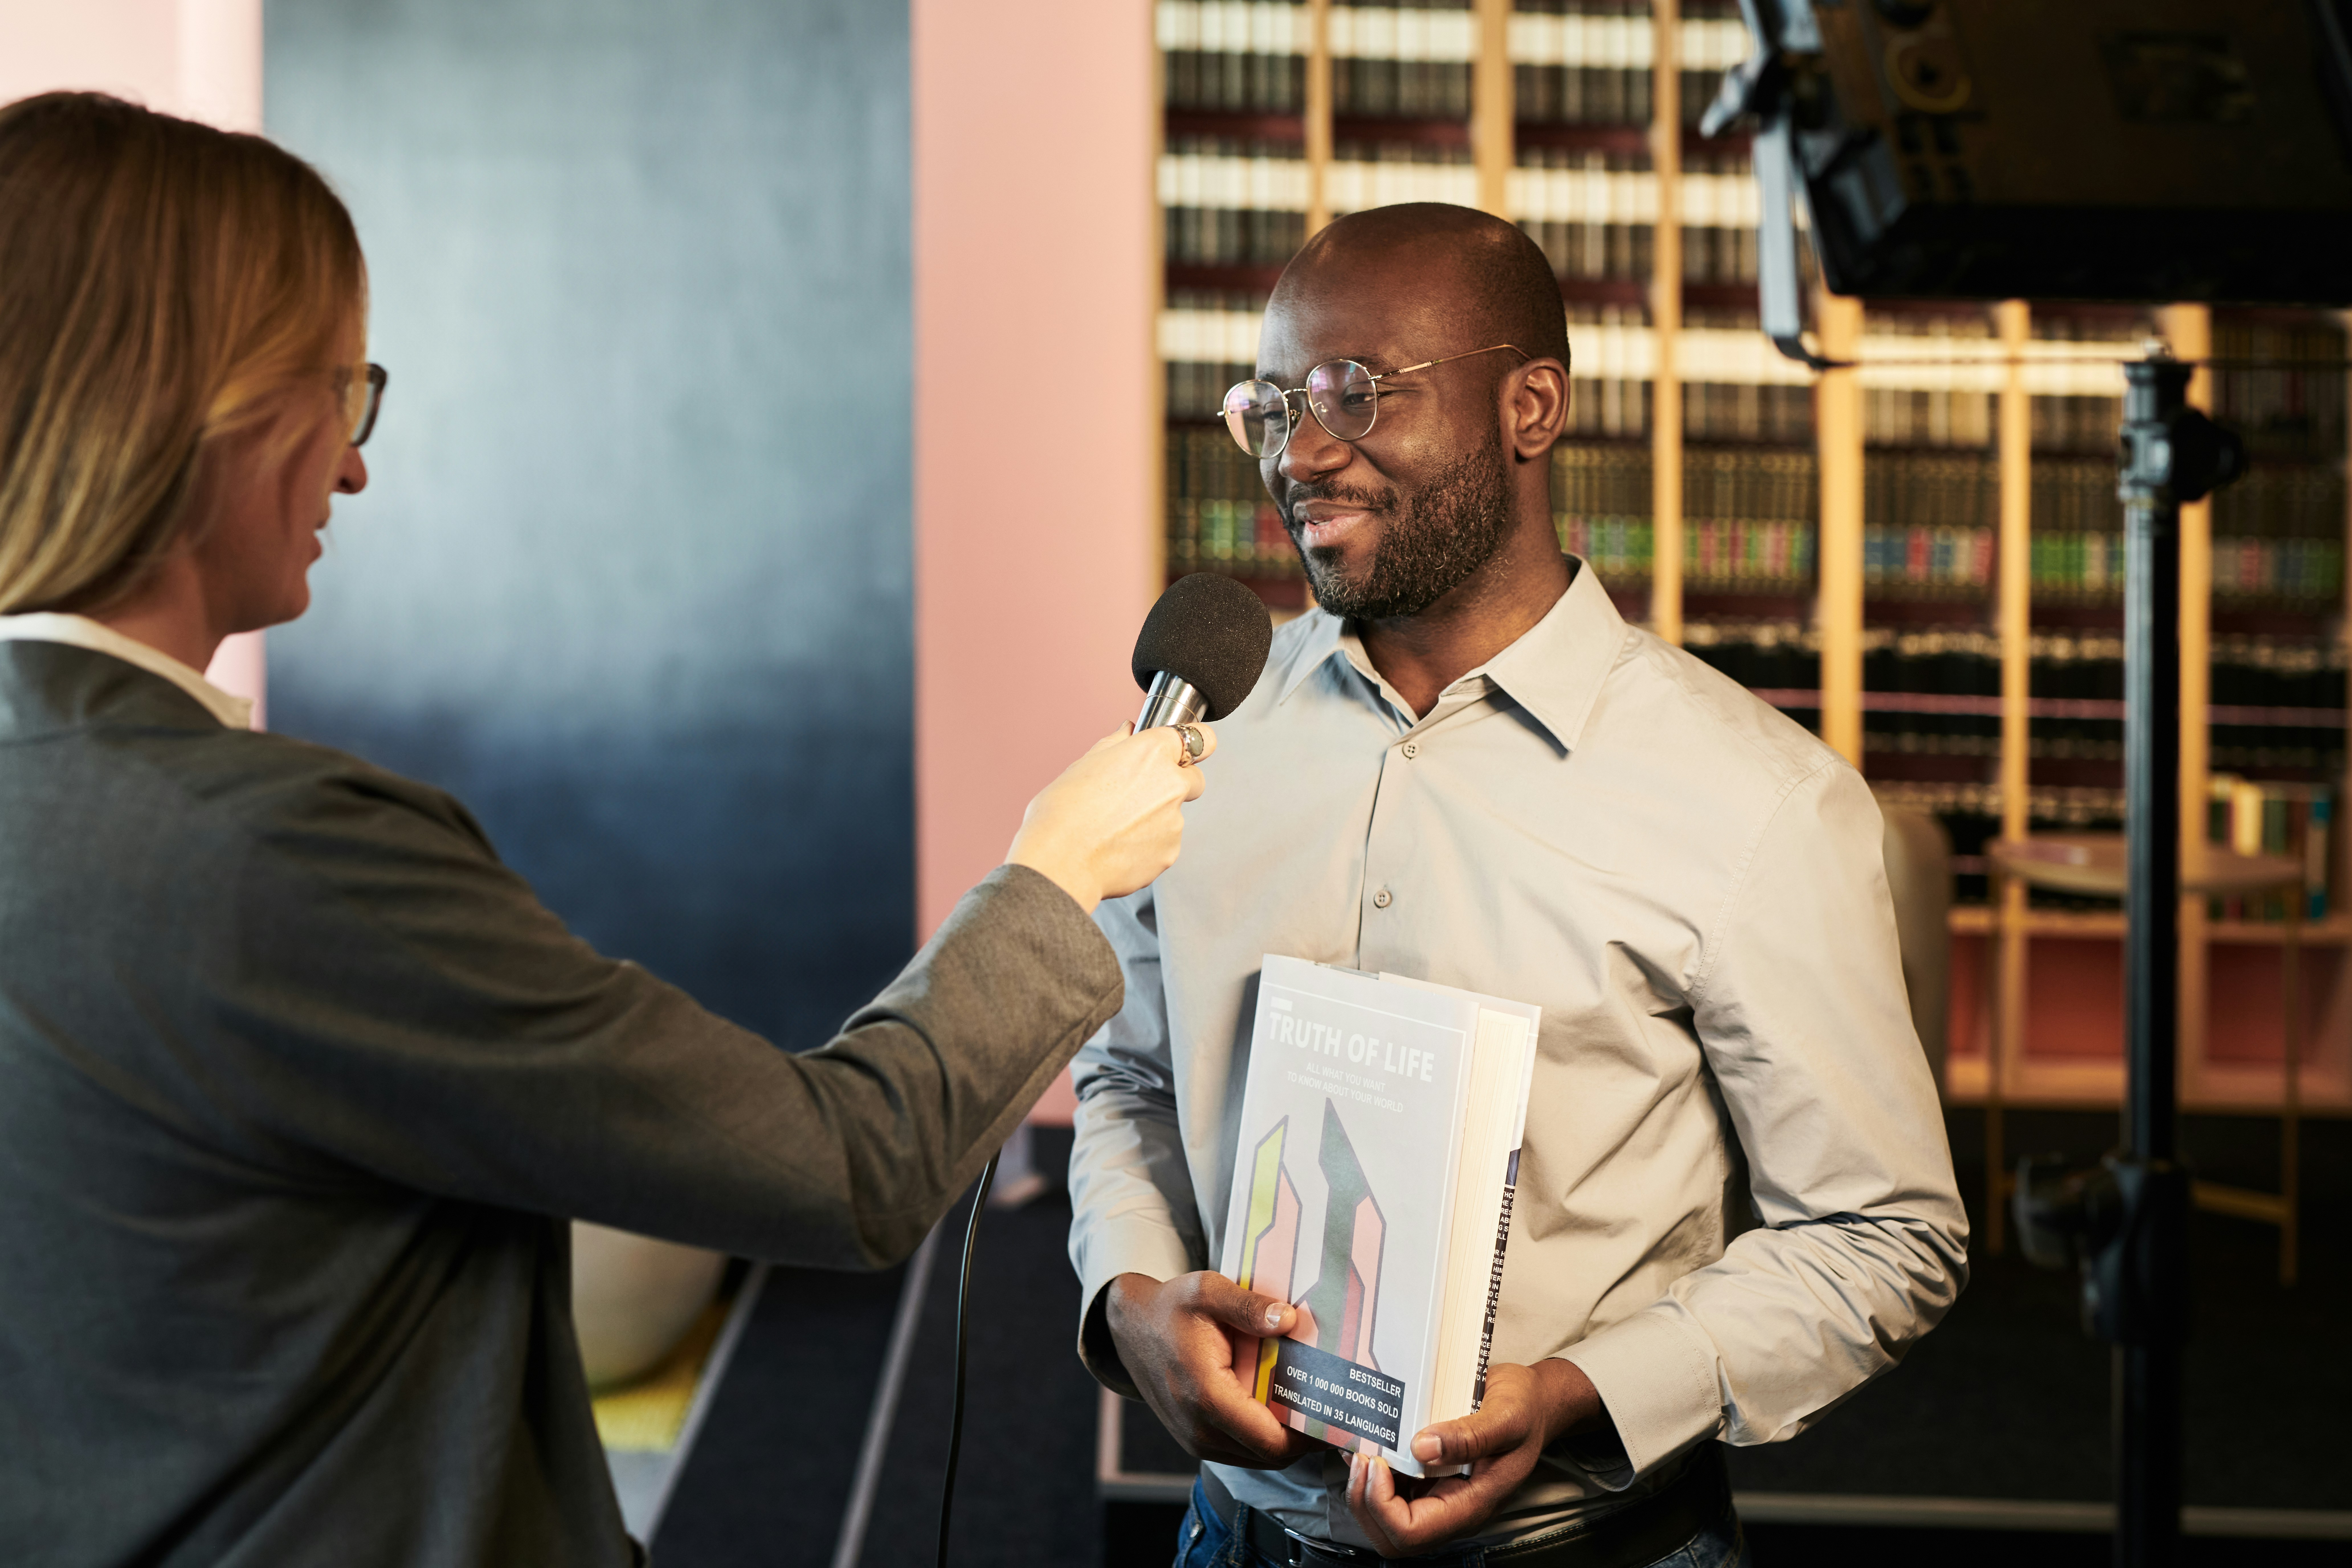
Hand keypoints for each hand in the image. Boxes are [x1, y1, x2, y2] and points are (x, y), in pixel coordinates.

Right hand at [1006, 722, 1214, 912]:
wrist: (1060, 861)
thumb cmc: (1063, 812)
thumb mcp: (1084, 765)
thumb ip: (1116, 744)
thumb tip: (1128, 731)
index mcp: (1152, 752)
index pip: (1203, 738)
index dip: (1194, 746)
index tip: (1186, 753)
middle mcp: (1172, 783)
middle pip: (1194, 779)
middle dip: (1175, 784)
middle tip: (1139, 795)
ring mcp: (1175, 820)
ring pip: (1175, 814)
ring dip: (1155, 818)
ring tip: (1115, 827)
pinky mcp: (1171, 852)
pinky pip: (1165, 843)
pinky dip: (1149, 844)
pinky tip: (1119, 846)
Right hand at [1105, 1271, 1318, 1468]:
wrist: (1131, 1329)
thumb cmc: (1172, 1308)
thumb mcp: (1208, 1291)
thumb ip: (1249, 1306)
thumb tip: (1290, 1319)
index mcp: (1206, 1396)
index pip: (1271, 1441)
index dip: (1310, 1436)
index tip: (1336, 1414)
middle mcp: (1198, 1429)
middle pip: (1269, 1456)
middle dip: (1304, 1439)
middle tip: (1330, 1409)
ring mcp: (1194, 1440)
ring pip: (1256, 1459)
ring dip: (1283, 1440)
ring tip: (1307, 1408)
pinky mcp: (1193, 1441)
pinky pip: (1240, 1452)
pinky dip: (1262, 1439)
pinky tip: (1276, 1410)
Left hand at [1346, 1359, 1606, 1556]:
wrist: (1534, 1402)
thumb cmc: (1525, 1410)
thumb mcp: (1507, 1417)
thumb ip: (1470, 1436)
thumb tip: (1423, 1447)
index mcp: (1471, 1504)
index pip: (1412, 1531)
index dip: (1382, 1504)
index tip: (1378, 1462)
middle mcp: (1451, 1506)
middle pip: (1392, 1535)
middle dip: (1364, 1502)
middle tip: (1362, 1457)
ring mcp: (1439, 1493)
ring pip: (1385, 1517)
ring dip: (1363, 1488)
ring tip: (1360, 1449)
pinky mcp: (1429, 1477)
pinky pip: (1392, 1489)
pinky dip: (1371, 1472)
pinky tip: (1368, 1443)